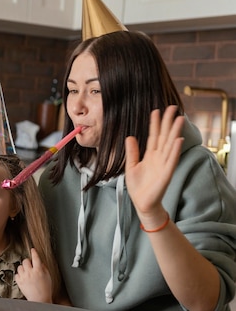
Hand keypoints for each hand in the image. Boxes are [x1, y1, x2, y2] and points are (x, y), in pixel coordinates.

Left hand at [15, 248, 52, 302]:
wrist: (40, 300)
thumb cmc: (45, 289)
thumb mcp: (48, 276)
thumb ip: (43, 267)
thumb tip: (39, 261)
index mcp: (39, 270)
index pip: (35, 258)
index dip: (34, 252)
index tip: (33, 250)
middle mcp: (30, 273)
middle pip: (25, 260)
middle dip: (28, 262)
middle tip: (31, 265)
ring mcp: (24, 277)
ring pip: (20, 267)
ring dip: (23, 268)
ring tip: (27, 273)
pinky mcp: (19, 282)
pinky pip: (17, 274)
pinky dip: (20, 275)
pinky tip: (24, 278)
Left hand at [125, 106, 183, 226]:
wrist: (142, 203)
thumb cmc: (138, 186)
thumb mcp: (131, 166)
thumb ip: (132, 152)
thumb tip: (130, 136)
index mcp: (150, 155)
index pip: (153, 135)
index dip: (155, 123)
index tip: (156, 111)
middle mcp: (159, 157)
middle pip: (164, 136)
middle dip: (168, 122)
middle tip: (172, 107)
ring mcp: (164, 164)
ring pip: (171, 145)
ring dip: (175, 132)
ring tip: (179, 119)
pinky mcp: (166, 174)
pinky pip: (172, 160)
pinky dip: (175, 151)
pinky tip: (178, 140)